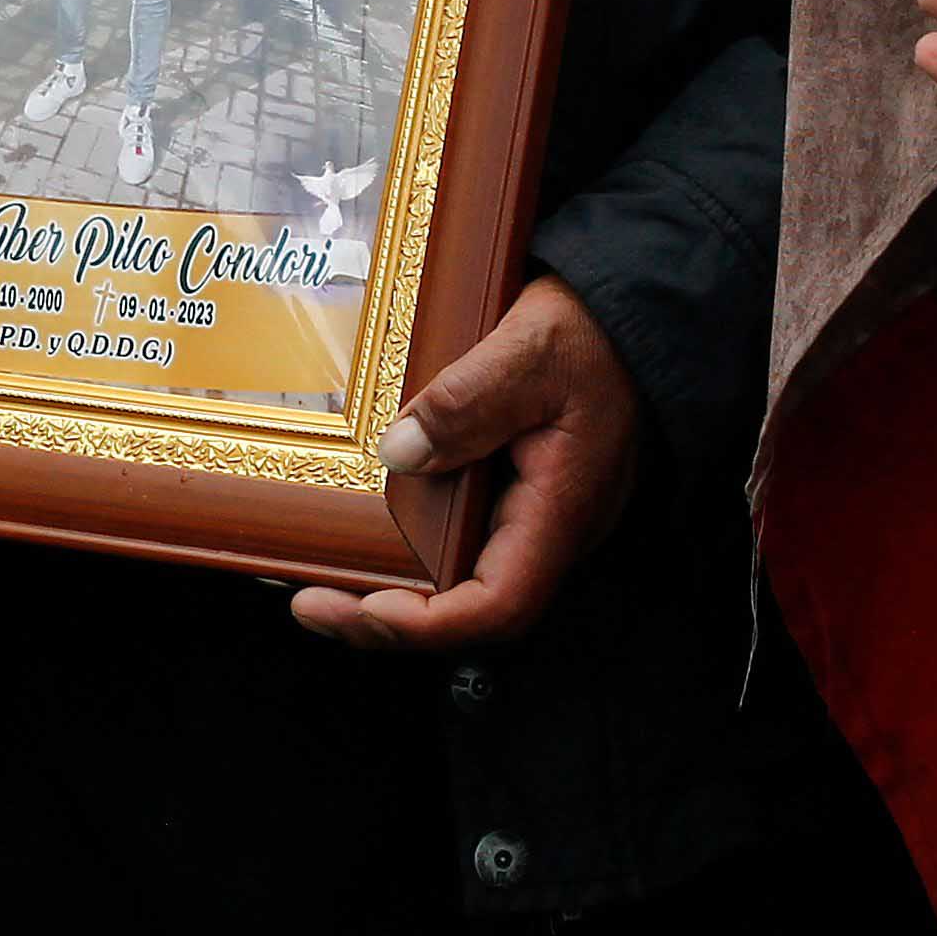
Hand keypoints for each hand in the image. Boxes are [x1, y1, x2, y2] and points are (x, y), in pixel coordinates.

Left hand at [290, 275, 640, 650]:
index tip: (359, 609)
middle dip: (388, 620)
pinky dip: (410, 551)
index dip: (428, 623)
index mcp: (562, 508)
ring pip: (464, 581)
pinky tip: (364, 535)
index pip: (499, 604)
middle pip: (470, 608)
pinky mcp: (513, 493)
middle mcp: (549, 528)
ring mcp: (532, 514)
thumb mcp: (527, 351)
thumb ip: (466, 403)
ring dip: (393, 592)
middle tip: (311, 604)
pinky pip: (462, 541)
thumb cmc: (590, 332)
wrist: (625, 312)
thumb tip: (399, 452)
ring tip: (320, 580)